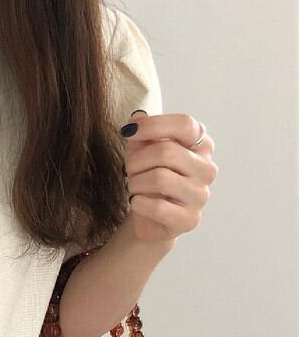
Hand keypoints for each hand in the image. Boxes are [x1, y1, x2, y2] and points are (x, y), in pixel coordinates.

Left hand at [120, 111, 218, 243]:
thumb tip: (138, 117)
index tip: (128, 132)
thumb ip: (142, 133)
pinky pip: (157, 206)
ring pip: (160, 178)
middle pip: (166, 152)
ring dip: (135, 183)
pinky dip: (138, 203)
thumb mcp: (141, 151)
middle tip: (128, 171)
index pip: (185, 124)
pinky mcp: (189, 219)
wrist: (148, 217)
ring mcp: (201, 195)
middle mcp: (206, 168)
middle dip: (137, 161)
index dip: (153, 125)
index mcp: (200, 144)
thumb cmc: (147, 177)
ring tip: (134, 187)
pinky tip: (138, 203)